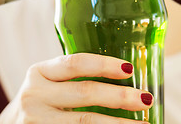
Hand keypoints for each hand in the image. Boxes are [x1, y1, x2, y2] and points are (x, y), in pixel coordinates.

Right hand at [0, 53, 151, 123]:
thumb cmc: (37, 102)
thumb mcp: (46, 84)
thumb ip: (69, 78)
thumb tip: (122, 76)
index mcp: (39, 73)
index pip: (74, 63)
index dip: (103, 65)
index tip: (129, 69)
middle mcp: (34, 95)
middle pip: (85, 93)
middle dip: (120, 96)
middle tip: (145, 99)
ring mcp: (37, 120)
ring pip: (85, 122)